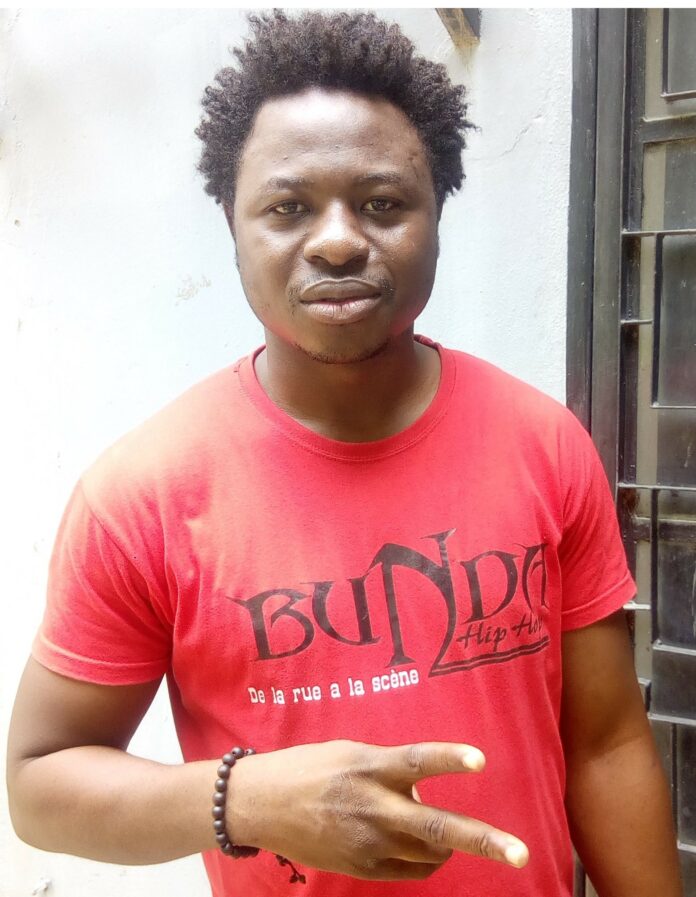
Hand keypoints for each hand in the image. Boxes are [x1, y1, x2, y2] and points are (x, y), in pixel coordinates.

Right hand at [227, 740, 528, 879]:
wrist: (262, 805)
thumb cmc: (309, 768)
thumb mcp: (350, 753)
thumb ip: (389, 768)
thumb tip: (424, 788)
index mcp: (369, 768)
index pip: (417, 761)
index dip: (450, 759)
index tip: (481, 759)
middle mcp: (373, 807)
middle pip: (438, 827)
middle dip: (485, 841)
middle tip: (520, 852)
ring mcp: (369, 844)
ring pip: (432, 853)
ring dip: (448, 842)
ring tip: (439, 830)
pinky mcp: (362, 869)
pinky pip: (412, 870)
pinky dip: (425, 858)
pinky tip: (414, 844)